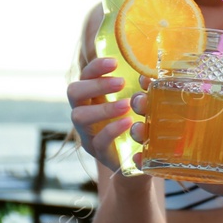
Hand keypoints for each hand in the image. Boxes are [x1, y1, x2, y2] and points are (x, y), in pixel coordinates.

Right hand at [67, 58, 139, 173]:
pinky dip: (112, 130)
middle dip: (96, 84)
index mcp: (95, 97)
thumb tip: (148, 76)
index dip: (95, 67)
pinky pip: (98, 140)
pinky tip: (128, 123)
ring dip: (103, 108)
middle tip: (120, 82)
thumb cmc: (143, 124)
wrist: (144, 161)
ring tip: (127, 104)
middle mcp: (86, 113)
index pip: (85, 76)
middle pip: (74, 92)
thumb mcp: (145, 104)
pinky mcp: (99, 152)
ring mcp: (89, 134)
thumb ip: (145, 90)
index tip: (114, 62)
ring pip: (79, 117)